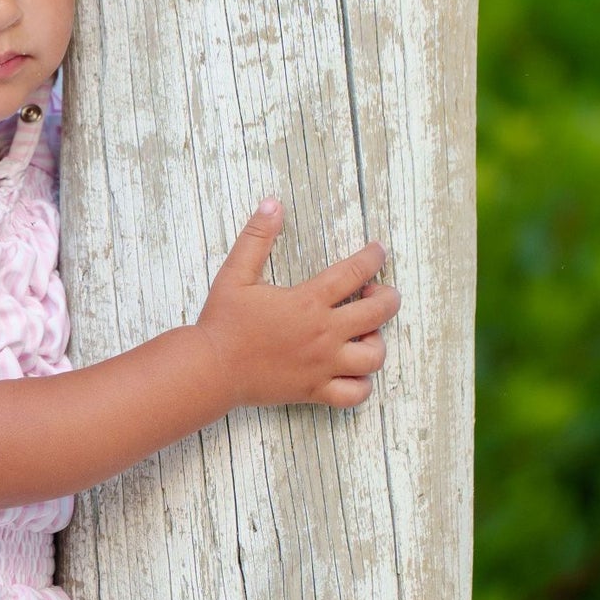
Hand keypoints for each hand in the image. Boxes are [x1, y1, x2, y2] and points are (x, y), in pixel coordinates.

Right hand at [197, 199, 398, 411]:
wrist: (211, 369)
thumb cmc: (223, 322)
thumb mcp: (235, 273)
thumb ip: (256, 238)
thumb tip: (272, 205)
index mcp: (307, 301)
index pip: (355, 273)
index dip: (372, 258)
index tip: (378, 252)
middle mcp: (323, 333)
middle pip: (378, 313)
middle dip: (389, 297)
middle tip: (380, 292)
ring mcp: (322, 365)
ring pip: (374, 356)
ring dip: (378, 341)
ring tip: (366, 333)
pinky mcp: (315, 390)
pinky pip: (355, 394)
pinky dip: (362, 383)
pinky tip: (353, 369)